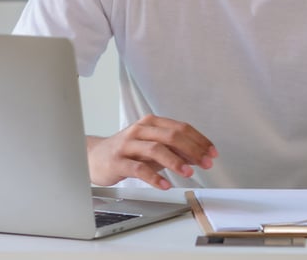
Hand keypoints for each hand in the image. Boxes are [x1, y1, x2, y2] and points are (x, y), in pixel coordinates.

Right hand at [87, 114, 216, 187]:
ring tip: (188, 173)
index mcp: (152, 123)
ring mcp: (128, 145)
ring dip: (176, 161)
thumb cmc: (127, 151)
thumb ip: (175, 150)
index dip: (199, 140)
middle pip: (171, 135)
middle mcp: (140, 130)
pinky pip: (139, 168)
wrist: (94, 157)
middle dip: (192, 149)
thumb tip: (200, 156)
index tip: (212, 153)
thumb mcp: (153, 148)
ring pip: (156, 149)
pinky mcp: (118, 161)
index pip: (181, 128)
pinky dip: (154, 177)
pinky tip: (165, 185)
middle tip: (206, 163)